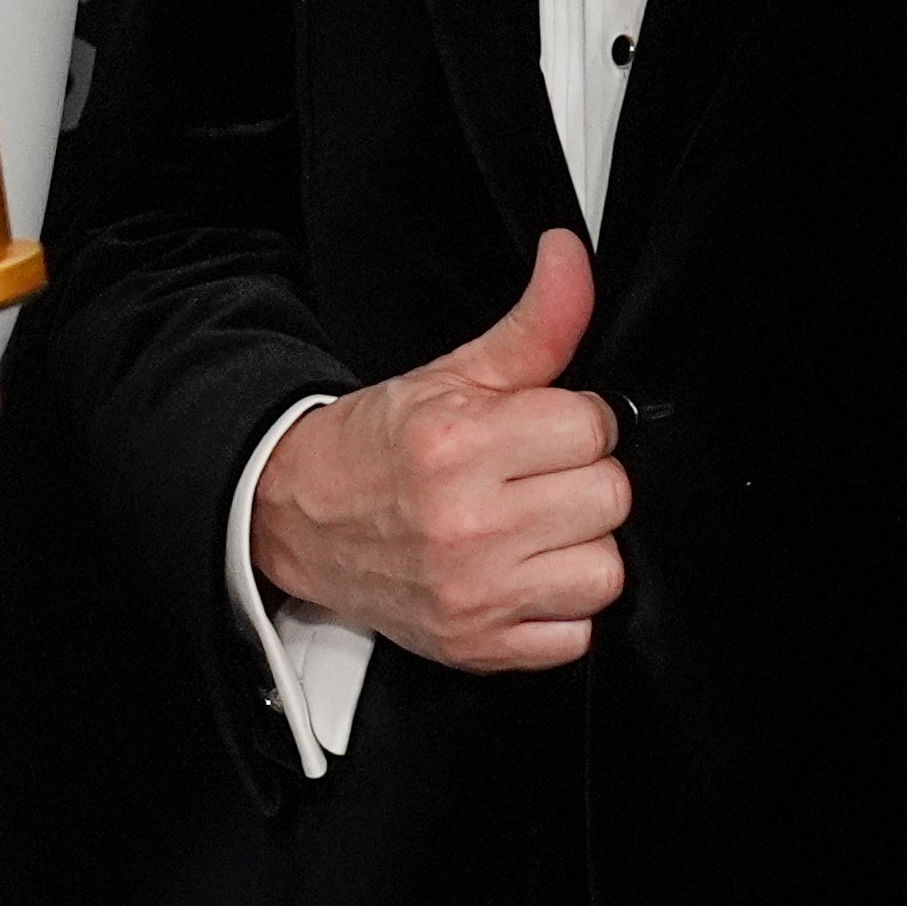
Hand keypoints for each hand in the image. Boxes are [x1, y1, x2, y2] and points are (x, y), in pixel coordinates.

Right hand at [244, 233, 618, 673]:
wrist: (297, 514)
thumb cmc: (380, 446)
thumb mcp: (455, 373)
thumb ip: (534, 323)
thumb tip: (571, 258)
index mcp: (458, 445)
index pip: (593, 427)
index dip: (576, 421)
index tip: (545, 429)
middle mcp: (465, 525)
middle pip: (608, 497)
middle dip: (581, 479)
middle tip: (535, 476)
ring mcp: (472, 595)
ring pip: (604, 571)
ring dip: (579, 547)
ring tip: (533, 526)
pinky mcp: (476, 647)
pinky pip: (575, 636)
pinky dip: (558, 609)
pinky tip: (522, 574)